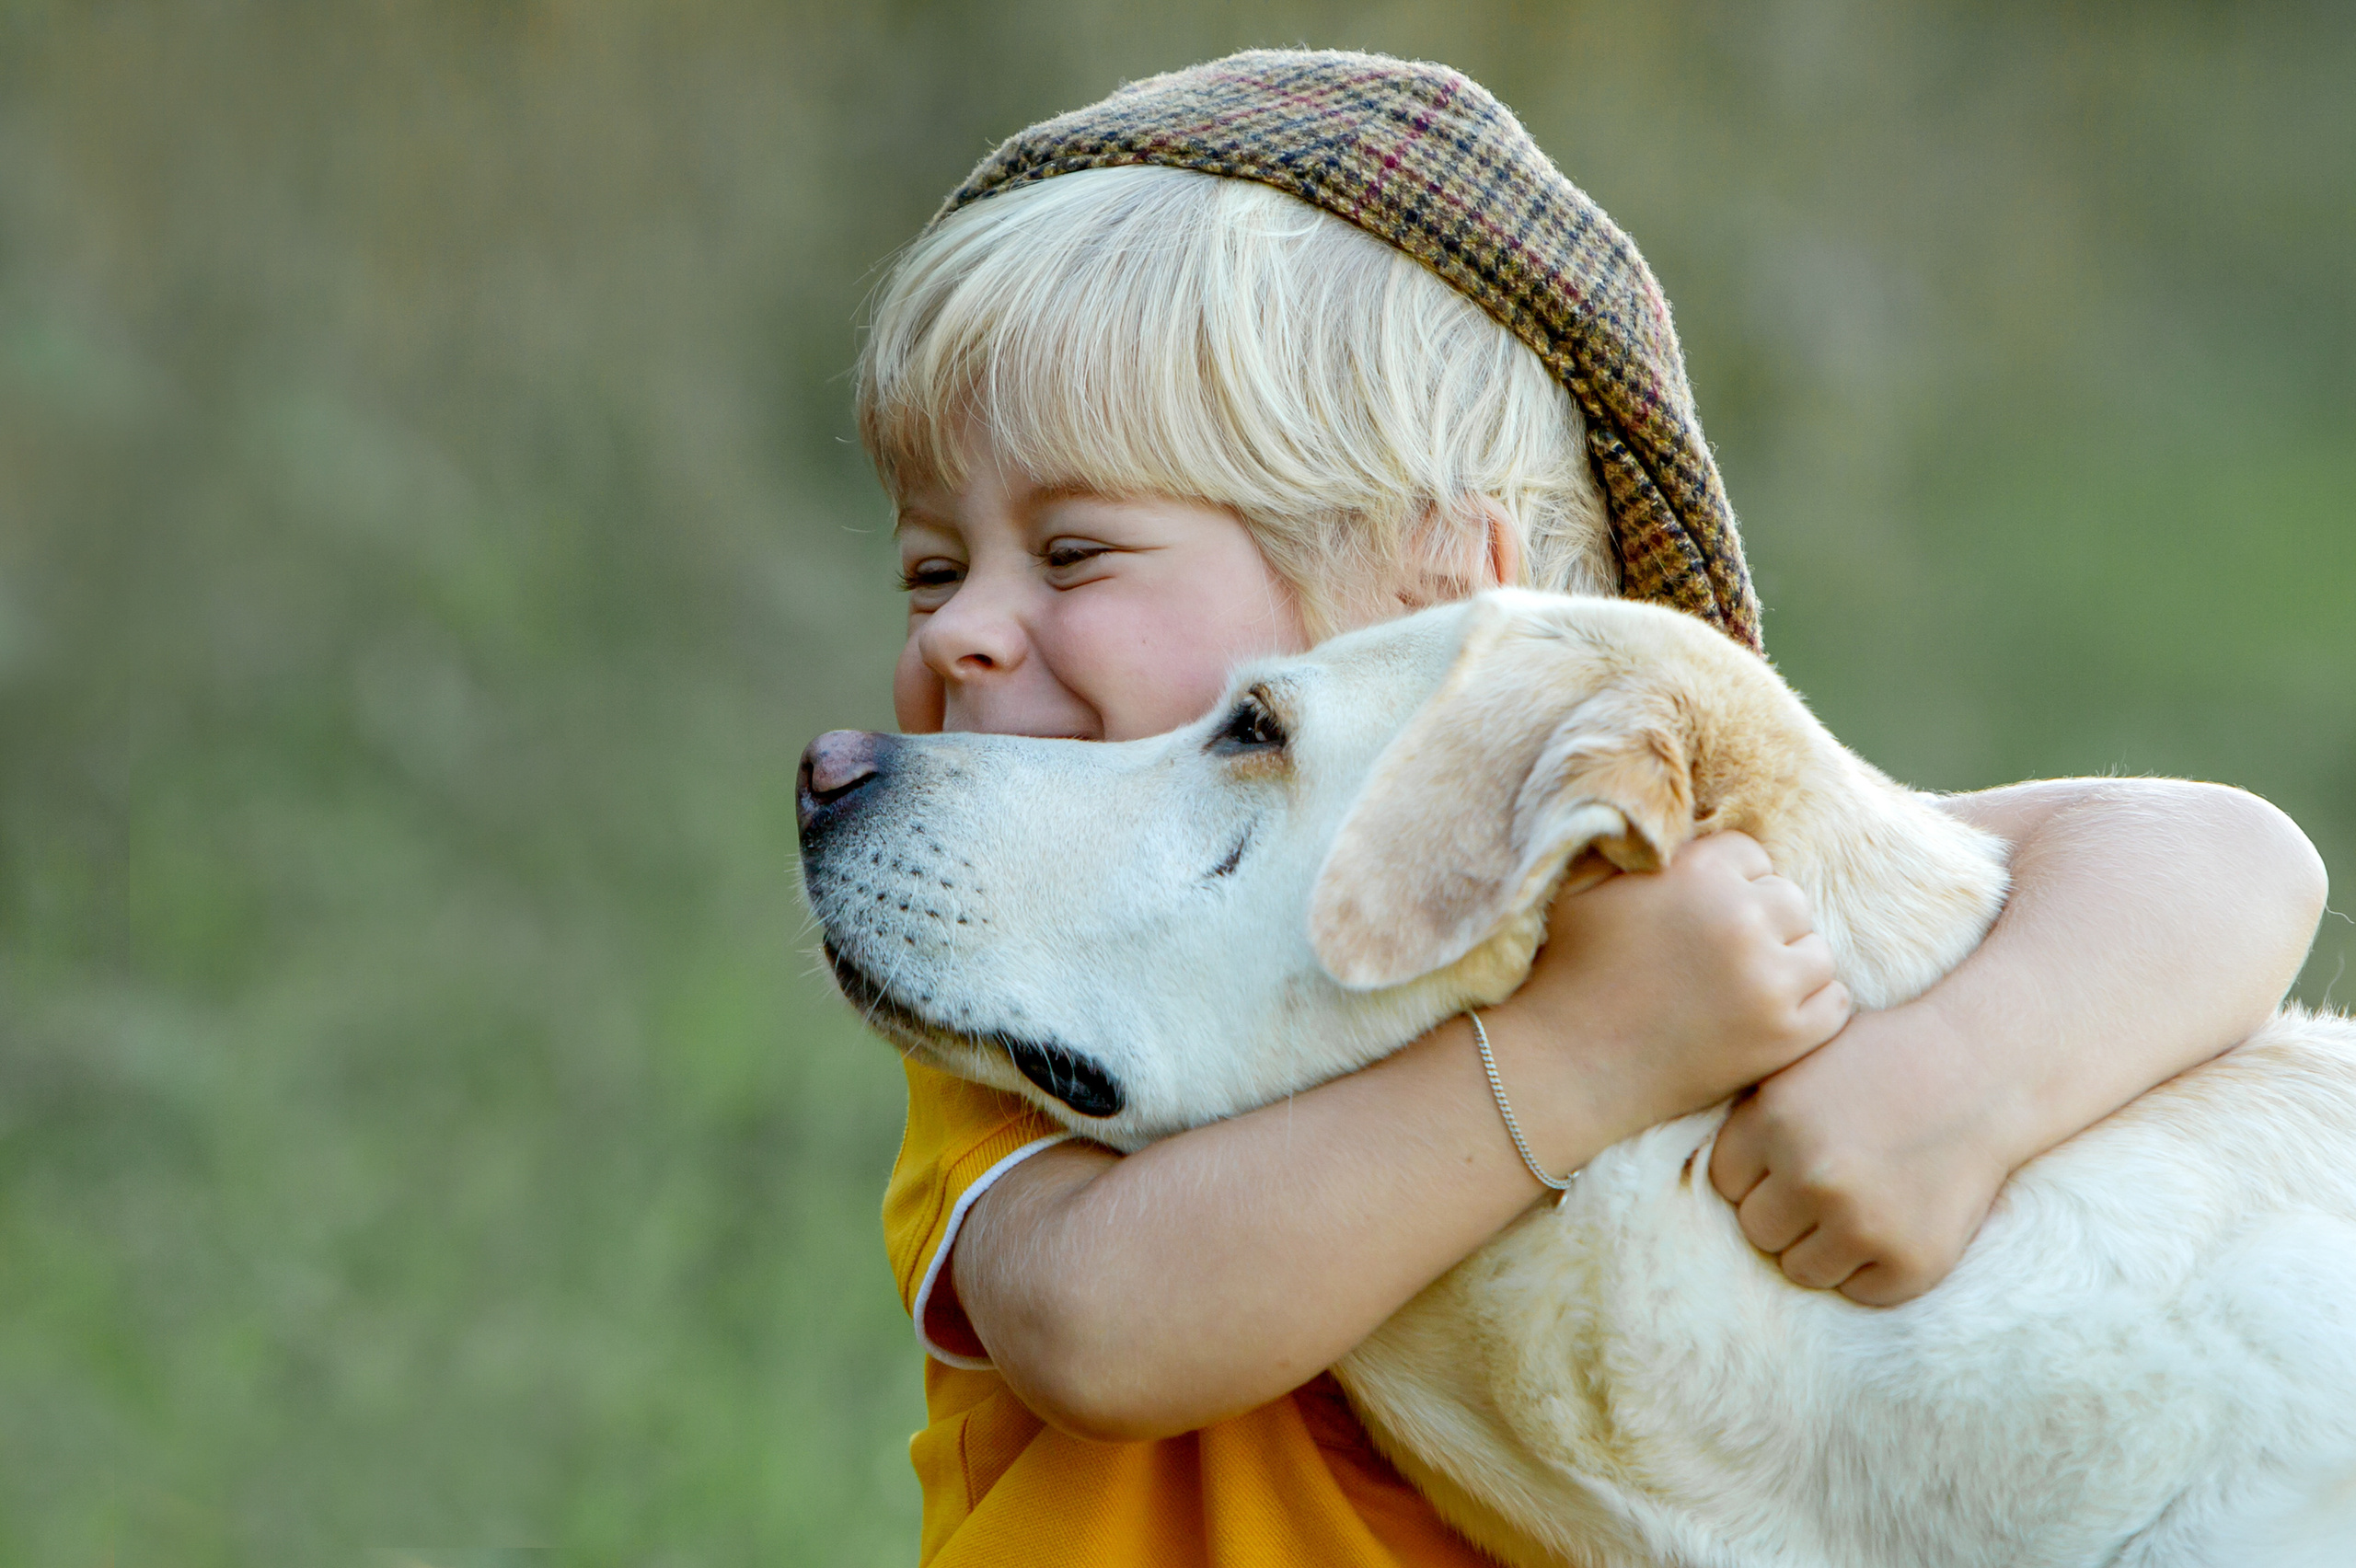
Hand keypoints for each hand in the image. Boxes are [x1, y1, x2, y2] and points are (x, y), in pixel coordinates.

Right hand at [1483, 832, 1852, 1170]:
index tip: (1699, 915)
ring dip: (1788, 965)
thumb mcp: (1585, 885)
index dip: (1726, 883)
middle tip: (1720, 956)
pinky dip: (1808, 1008)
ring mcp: (1769, 981)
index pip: (1753, 856)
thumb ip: (1632, 840)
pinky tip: (1765, 1016)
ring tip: (1741, 988)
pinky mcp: (1786, 1036)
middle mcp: (1741, 919)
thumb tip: (1662, 804)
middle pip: (1790, 899)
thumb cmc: (1569, 972)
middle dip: (1762, 922)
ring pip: (1817, 951)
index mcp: (1698, 873)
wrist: (1568, 1066)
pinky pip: (1833, 1003)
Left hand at [1709, 1004, 2009, 1304]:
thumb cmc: (1884, 1061)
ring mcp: (1862, 1224)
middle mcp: (1812, 1176)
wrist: (1982, 1072)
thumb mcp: (1802, 1065)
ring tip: (1858, 1204)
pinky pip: (1860, 1292)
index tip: (1790, 1158)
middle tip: (1828, 1183)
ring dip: (1822, 1246)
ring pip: (1799, 1269)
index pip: (1726, 1186)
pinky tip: (1895, 1221)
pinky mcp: (1910, 1262)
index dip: (1757, 1174)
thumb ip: (1752, 1117)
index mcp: (1774, 1124)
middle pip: (1757, 1231)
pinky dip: (1873, 1268)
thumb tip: (1700, 1180)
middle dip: (1784, 1212)